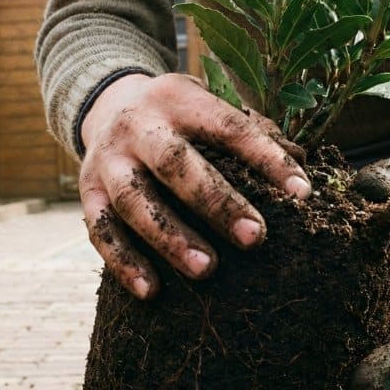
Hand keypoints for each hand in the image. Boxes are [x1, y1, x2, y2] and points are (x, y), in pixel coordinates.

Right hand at [79, 73, 311, 299]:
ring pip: (135, 201)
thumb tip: (302, 176)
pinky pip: (101, 230)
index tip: (301, 194)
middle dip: (216, 202)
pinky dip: (124, 261)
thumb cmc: (179, 117)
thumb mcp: (207, 105)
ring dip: (170, 237)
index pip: (228, 127)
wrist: (106, 104)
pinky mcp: (87, 192)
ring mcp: (108, 160)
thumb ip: (249, 133)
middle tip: (256, 238)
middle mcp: (138, 125)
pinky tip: (152, 291)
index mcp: (178, 98)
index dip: (266, 158)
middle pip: (175, 162)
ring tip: (206, 269)